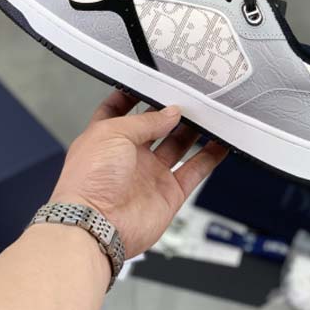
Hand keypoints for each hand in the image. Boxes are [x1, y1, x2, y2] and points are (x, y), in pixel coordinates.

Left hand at [51, 91, 227, 257]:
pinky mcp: (168, 193)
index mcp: (107, 137)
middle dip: (171, 112)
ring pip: (178, 146)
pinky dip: (209, 157)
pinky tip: (220, 143)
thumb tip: (170, 113)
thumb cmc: (89, 181)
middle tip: (190, 98)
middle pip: (155, 127)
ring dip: (194, 131)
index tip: (152, 83)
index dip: (134, 96)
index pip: (120, 110)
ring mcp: (149, 175)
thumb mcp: (113, 133)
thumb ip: (145, 121)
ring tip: (209, 114)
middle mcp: (128, 156)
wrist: (97, 225)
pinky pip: (194, 170)